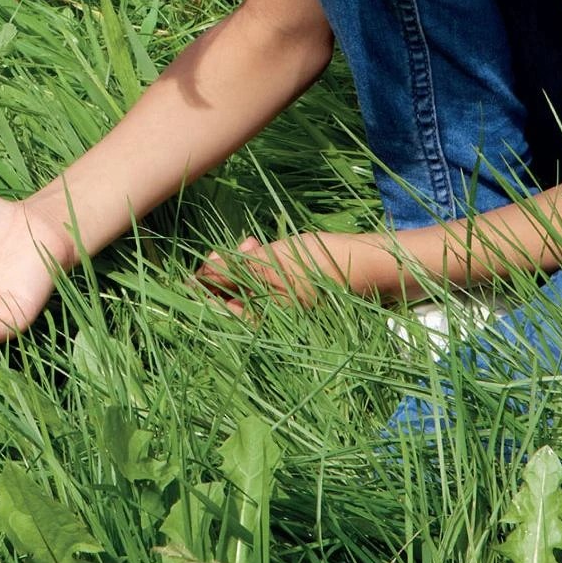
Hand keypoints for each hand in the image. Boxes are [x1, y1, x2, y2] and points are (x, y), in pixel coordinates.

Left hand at [196, 229, 399, 312]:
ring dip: (239, 261)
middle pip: (228, 296)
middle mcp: (267, 319)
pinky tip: (260, 245)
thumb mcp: (269, 265)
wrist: (364, 265)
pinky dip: (256, 263)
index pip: (216, 309)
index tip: (200, 263)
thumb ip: (231, 272)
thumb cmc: (316, 267)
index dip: (203, 284)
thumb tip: (197, 277)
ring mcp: (279, 305)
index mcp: (261, 321)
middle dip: (222, 268)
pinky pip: (261, 281)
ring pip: (244, 284)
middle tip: (228, 247)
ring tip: (251, 241)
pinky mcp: (289, 293)